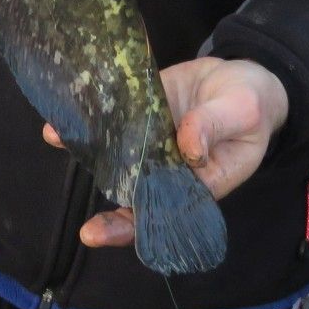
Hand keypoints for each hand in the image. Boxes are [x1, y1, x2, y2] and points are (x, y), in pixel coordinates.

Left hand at [42, 57, 288, 250]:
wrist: (245, 74)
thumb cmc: (252, 104)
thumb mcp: (243, 112)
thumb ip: (214, 126)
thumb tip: (187, 144)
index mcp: (200, 181)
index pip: (164, 212)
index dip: (134, 226)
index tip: (101, 234)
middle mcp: (170, 166)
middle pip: (136, 194)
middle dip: (110, 212)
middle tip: (85, 228)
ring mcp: (153, 137)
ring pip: (119, 152)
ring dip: (89, 148)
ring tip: (56, 135)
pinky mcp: (144, 106)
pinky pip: (118, 114)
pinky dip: (95, 114)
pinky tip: (70, 107)